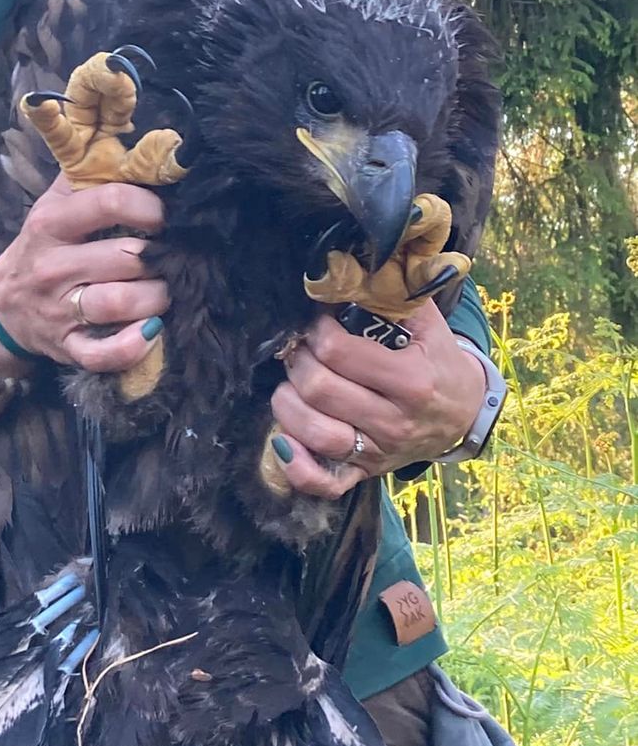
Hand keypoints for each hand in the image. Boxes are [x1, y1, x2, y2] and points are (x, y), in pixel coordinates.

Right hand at [0, 173, 169, 374]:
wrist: (0, 305)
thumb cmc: (41, 246)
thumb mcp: (53, 203)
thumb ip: (90, 176)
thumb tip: (140, 151)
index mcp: (51, 223)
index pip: (109, 202)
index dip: (149, 206)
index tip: (163, 216)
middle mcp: (53, 266)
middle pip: (125, 257)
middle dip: (160, 257)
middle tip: (172, 257)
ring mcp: (60, 310)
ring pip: (121, 303)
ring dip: (156, 297)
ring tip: (164, 289)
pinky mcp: (67, 347)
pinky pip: (103, 354)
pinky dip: (133, 346)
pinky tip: (151, 331)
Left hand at [268, 301, 486, 497]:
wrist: (465, 413)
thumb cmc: (437, 360)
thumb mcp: (427, 322)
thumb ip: (394, 291)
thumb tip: (351, 263)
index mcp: (410, 380)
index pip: (340, 353)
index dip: (316, 331)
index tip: (317, 322)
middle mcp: (394, 421)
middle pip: (320, 391)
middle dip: (298, 362)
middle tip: (300, 349)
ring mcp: (378, 453)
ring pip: (315, 433)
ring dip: (288, 404)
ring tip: (291, 383)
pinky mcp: (365, 473)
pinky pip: (324, 482)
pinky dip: (296, 465)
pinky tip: (281, 441)